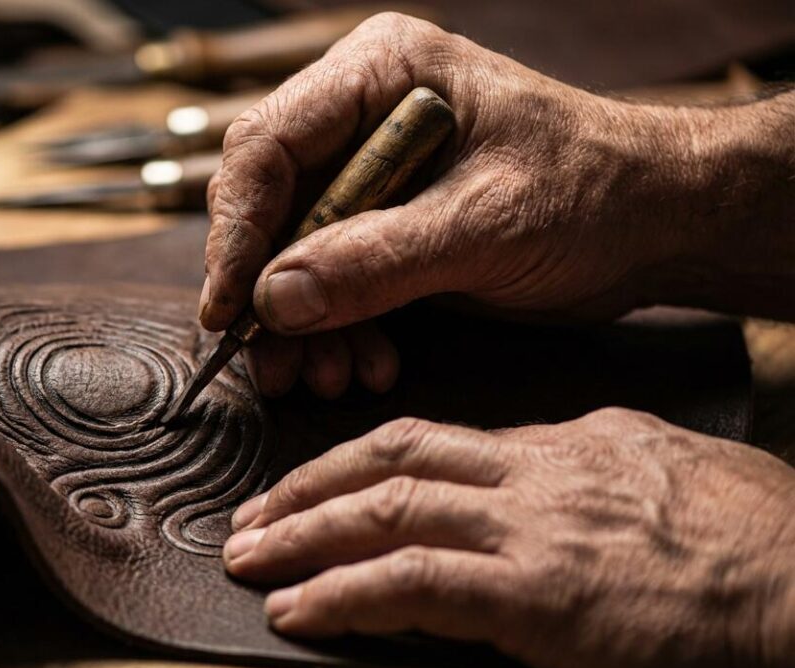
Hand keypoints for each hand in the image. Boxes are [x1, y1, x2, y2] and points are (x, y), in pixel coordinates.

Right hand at [200, 12, 794, 397]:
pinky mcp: (381, 220)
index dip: (238, 229)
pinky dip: (334, 326)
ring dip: (298, 321)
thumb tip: (272, 301)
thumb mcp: (485, 226)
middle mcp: (357, 112)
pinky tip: (359, 364)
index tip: (230, 307)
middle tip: (273, 361)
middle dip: (267, 288)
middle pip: (266, 199)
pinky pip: (326, 275)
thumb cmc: (592, 192)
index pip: (268, 144)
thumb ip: (377, 261)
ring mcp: (366, 168)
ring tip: (324, 377)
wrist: (657, 225)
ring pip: (288, 248)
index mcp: (378, 71)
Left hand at [222, 409, 794, 667]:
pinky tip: (298, 610)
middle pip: (392, 458)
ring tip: (248, 560)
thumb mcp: (668, 470)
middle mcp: (536, 471)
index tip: (317, 484)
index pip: (436, 440)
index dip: (361, 461)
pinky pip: (411, 584)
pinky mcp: (537, 593)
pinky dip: (342, 594)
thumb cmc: (760, 540)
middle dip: (309, 487)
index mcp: (565, 443)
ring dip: (302, 536)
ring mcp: (532, 529)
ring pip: (385, 512)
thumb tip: (557, 459)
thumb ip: (595, 464)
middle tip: (251, 515)